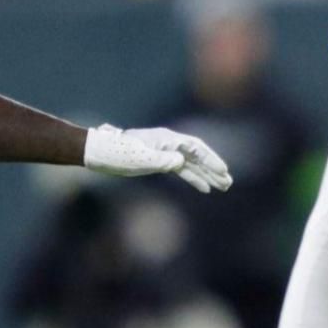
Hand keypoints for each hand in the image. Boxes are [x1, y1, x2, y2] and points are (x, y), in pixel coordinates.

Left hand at [84, 124, 233, 192]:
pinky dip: (194, 178)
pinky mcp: (159, 161)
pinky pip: (183, 170)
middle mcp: (169, 144)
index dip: (211, 160)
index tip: (223, 171)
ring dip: (208, 175)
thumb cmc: (117, 154)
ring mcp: (165, 152)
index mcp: (166, 140)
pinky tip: (204, 188)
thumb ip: (162, 160)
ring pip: (193, 164)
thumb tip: (182, 161)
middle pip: (198, 155)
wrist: (98, 152)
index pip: (196, 148)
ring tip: (224, 186)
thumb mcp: (139, 158)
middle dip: (214, 169)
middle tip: (229, 182)